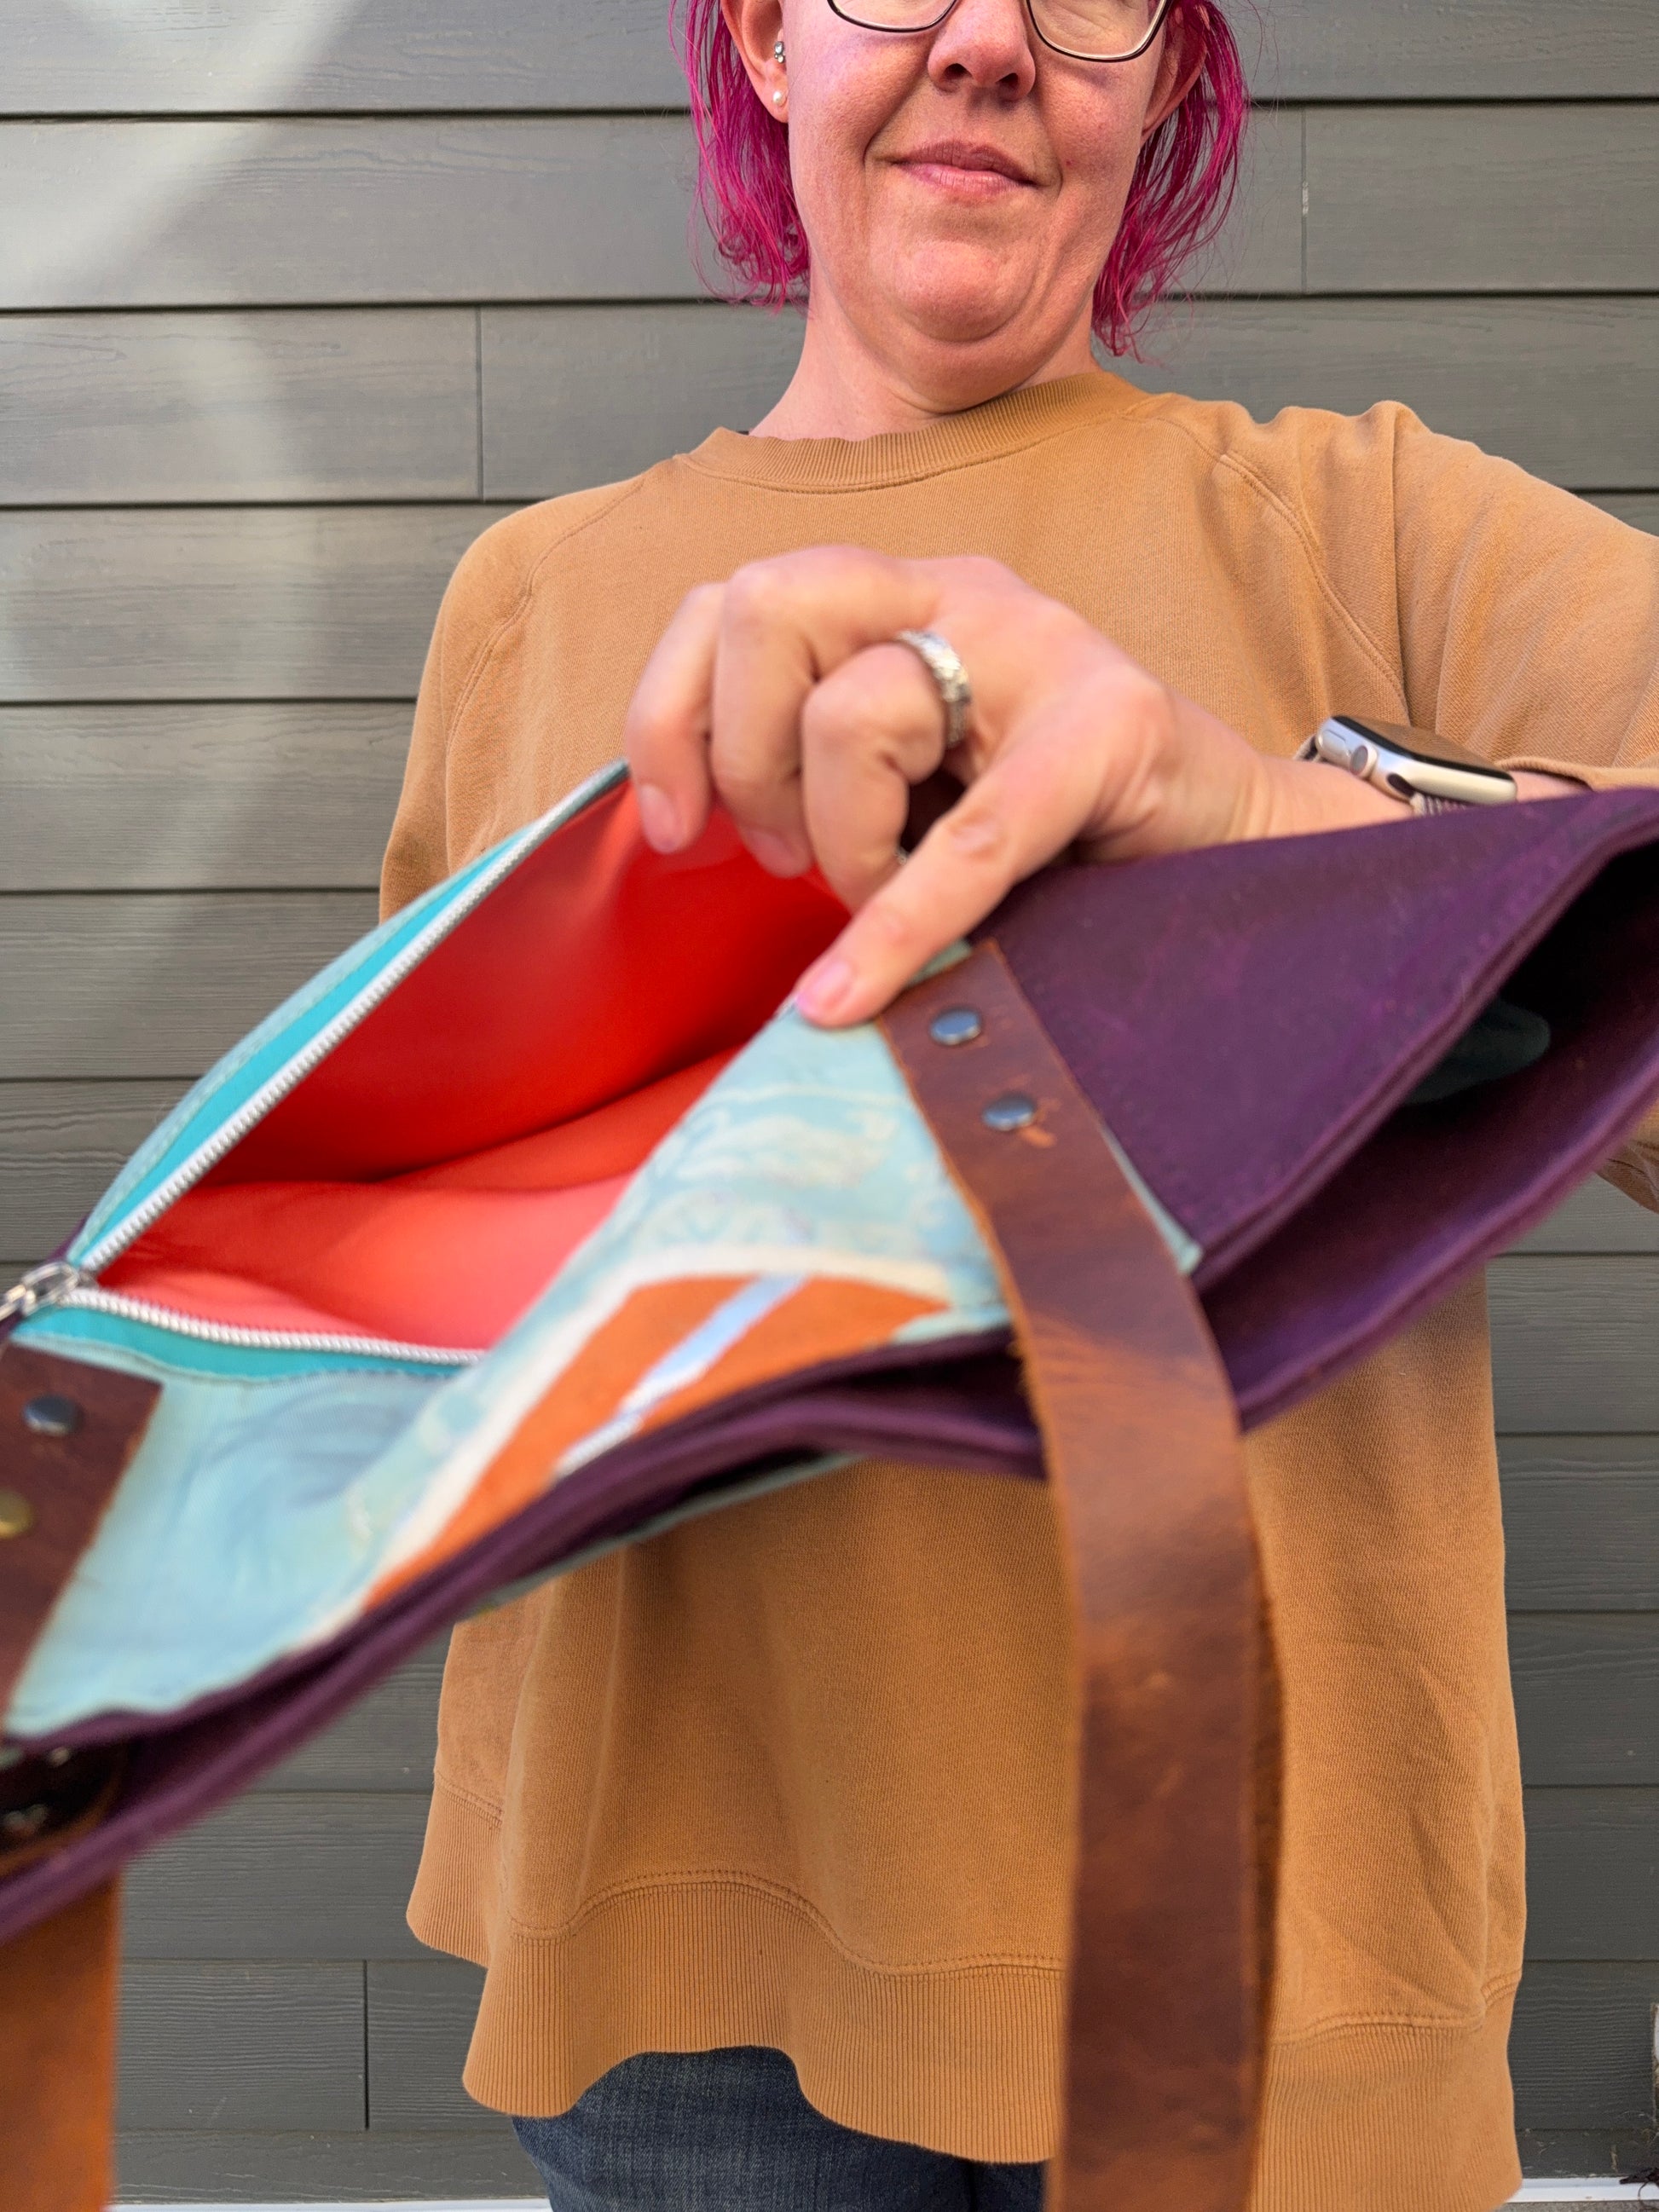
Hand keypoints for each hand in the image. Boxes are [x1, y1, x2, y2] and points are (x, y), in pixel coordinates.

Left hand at [625, 547, 1396, 1026]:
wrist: (1239, 844)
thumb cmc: (1058, 828)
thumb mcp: (910, 781)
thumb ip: (815, 768)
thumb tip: (689, 823)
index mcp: (897, 597)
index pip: (733, 600)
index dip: (669, 711)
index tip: (671, 825)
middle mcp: (958, 594)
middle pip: (767, 608)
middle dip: (745, 758)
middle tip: (786, 856)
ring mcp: (1041, 648)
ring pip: (851, 713)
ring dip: (843, 844)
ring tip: (892, 895)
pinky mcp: (1112, 726)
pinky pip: (968, 837)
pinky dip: (897, 926)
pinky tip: (852, 992)